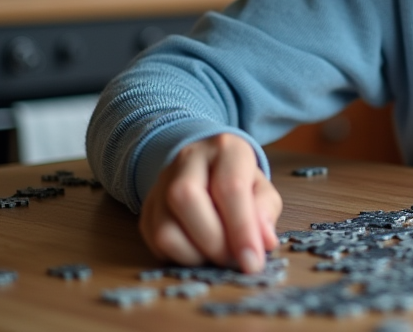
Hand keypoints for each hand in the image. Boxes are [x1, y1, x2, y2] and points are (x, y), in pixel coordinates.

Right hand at [138, 133, 281, 272]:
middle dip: (215, 243)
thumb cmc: (239, 180)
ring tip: (217, 257)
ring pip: (164, 228)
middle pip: (187, 200)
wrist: (207, 166)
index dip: (242, 230)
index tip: (253, 262)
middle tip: (234, 261)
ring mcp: (161, 183)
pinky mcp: (147, 208)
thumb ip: (265, 211)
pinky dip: (179, 257)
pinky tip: (199, 253)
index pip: (230, 187)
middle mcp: (187, 159)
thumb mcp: (261, 188)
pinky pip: (154, 243)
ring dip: (195, 255)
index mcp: (226, 148)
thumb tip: (264, 242)